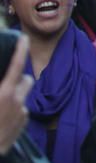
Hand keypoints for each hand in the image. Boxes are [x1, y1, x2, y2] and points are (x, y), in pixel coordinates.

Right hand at [0, 35, 32, 155]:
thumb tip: (2, 82)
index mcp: (4, 93)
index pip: (15, 66)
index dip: (20, 50)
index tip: (22, 38)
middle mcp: (17, 101)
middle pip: (25, 79)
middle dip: (18, 77)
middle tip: (5, 81)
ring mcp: (22, 113)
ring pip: (23, 96)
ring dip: (15, 95)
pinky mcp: (24, 124)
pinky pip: (22, 110)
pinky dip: (14, 109)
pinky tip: (1, 118)